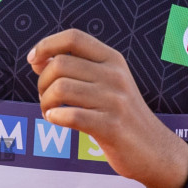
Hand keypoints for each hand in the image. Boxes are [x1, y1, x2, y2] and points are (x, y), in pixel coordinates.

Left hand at [27, 28, 187, 187]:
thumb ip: (77, 68)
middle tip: (45, 98)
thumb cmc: (121, 115)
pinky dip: (55, 117)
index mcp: (112, 59)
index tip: (33, 60)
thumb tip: (37, 59)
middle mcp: (115, 75)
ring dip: (45, 102)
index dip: (46, 45)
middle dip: (42, 82)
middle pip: (60, 64)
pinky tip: (55, 120)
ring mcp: (115, 100)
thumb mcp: (108, 83)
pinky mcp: (112, 126)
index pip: (73, 37)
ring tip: (50, 112)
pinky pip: (72, 115)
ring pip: (61, 88)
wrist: (154, 149)